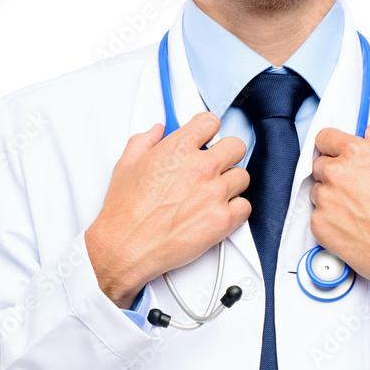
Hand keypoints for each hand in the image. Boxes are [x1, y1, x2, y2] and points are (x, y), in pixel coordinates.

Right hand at [85, 112, 249, 307]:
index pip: (210, 122)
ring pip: (242, 177)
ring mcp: (214, 193)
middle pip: (236, 146)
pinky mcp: (223, 219)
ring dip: (230, 184)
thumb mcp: (126, 166)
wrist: (125, 247)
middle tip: (214, 166)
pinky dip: (235, 210)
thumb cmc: (123, 213)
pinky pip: (245, 206)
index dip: (208, 130)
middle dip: (225, 155)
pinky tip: (217, 212)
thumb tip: (156, 130)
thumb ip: (144, 141)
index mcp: (177, 149)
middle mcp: (200, 168)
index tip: (206, 137)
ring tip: (213, 194)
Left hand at [310, 121, 369, 294]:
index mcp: (356, 154)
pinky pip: (316, 215)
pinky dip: (328, 220)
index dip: (330, 146)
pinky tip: (349, 225)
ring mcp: (325, 198)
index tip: (332, 152)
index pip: (325, 138)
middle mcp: (337, 173)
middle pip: (318, 165)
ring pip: (316, 191)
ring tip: (354, 211)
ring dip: (329, 198)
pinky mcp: (318, 222)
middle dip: (331, 174)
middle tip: (352, 190)